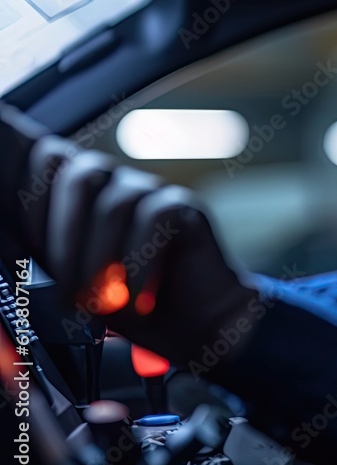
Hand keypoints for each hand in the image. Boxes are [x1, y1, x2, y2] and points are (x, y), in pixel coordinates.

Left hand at [0, 102, 259, 364]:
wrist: (191, 326)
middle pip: (75, 172)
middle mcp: (109, 182)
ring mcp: (147, 190)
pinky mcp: (183, 207)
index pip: (44, 155)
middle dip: (61, 238)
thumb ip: (35, 255)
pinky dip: (138, 264)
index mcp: (71, 194)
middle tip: (66, 293)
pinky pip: (154, 219)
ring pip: (112, 204)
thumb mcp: (62, 281)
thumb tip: (8, 248)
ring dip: (98, 261)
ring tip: (101, 305)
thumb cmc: (121, 304)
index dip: (17, 138)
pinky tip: (136, 296)